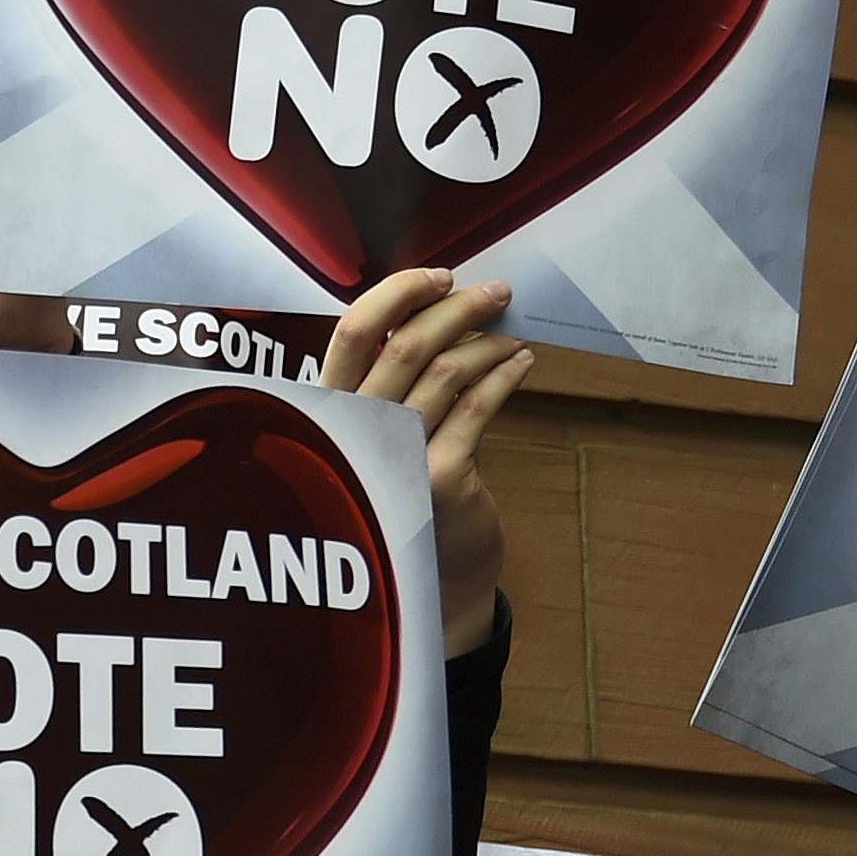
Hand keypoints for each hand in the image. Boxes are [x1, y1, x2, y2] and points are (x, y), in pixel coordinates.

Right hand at [319, 267, 527, 653]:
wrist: (435, 579)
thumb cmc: (409, 497)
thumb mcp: (388, 436)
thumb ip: (396, 384)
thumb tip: (442, 309)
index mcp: (333, 411)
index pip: (351, 332)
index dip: (397, 294)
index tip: (438, 277)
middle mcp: (356, 430)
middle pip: (403, 343)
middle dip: (456, 307)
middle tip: (495, 292)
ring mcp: (396, 454)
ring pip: (445, 370)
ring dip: (487, 341)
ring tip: (511, 332)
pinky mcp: (439, 478)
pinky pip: (478, 407)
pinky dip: (505, 377)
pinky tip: (522, 364)